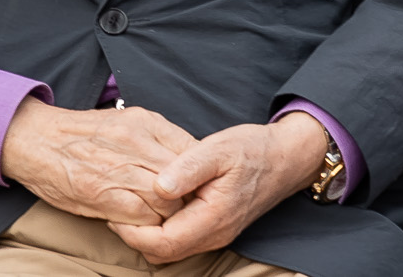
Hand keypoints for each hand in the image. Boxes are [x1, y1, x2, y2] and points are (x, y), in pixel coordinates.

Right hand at [0, 99, 196, 226]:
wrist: (36, 140)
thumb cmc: (83, 133)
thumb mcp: (127, 121)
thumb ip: (159, 137)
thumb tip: (189, 157)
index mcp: (146, 123)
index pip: (192, 150)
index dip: (199, 172)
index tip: (198, 184)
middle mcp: (136, 143)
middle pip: (183, 177)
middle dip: (188, 195)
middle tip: (185, 205)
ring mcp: (119, 169)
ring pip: (166, 199)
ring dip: (168, 212)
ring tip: (162, 214)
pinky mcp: (101, 194)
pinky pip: (140, 215)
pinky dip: (146, 223)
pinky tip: (140, 220)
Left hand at [109, 114, 325, 262]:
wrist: (287, 158)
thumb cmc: (253, 150)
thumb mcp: (219, 149)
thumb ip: (188, 167)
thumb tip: (158, 186)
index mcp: (213, 218)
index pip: (161, 242)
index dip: (132, 232)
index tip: (115, 210)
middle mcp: (215, 235)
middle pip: (162, 253)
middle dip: (135, 237)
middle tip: (117, 209)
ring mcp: (217, 235)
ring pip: (170, 250)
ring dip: (147, 235)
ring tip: (132, 207)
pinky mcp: (217, 230)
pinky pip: (181, 241)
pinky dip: (162, 231)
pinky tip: (155, 207)